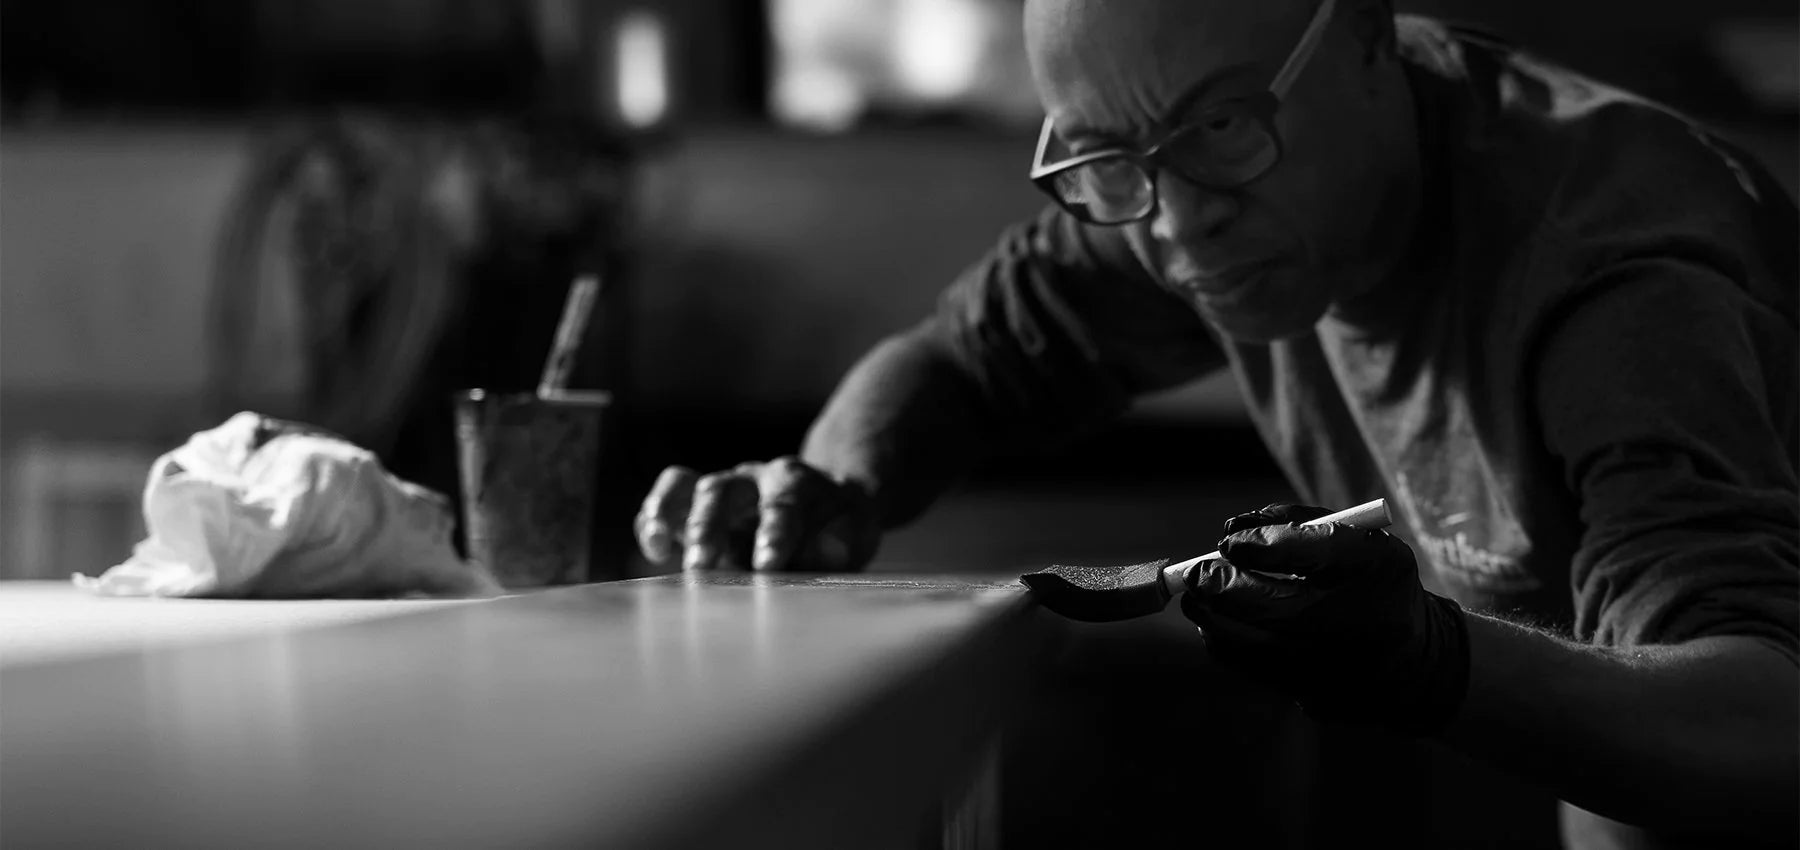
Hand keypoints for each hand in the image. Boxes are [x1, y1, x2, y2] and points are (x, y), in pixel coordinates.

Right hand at [634, 456, 880, 571]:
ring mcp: (723, 488)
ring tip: (660, 547)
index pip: (782, 505)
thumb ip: (845, 540)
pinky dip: (654, 517)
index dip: (774, 534)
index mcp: (796, 482)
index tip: (767, 566)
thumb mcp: (857, 528)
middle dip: (710, 527)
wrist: (825, 505)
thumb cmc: (839, 525)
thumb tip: (829, 551)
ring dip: (672, 517)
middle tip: (701, 565)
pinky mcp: (699, 503)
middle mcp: (754, 480)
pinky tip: (654, 547)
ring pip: (691, 488)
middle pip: (725, 491)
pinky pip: (670, 498)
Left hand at [1178, 503, 1469, 735]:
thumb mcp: (1358, 542)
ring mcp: (1336, 669)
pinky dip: (1227, 639)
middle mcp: (1361, 625)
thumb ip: (1297, 523)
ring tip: (1200, 595)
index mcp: (1377, 572)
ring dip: (1212, 615)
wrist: (1417, 666)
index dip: (1259, 546)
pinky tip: (1222, 622)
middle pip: (1269, 607)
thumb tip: (1231, 530)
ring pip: (1249, 643)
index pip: (1310, 553)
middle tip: (1194, 572)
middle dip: (1218, 585)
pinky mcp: (1313, 697)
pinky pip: (1250, 665)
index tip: (1228, 540)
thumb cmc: (1375, 587)